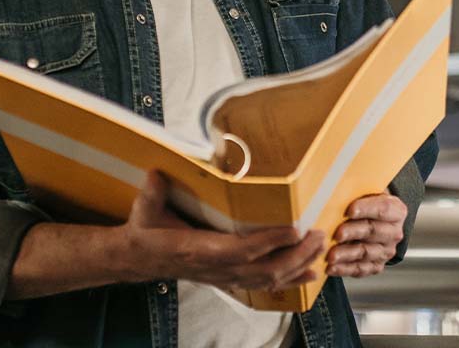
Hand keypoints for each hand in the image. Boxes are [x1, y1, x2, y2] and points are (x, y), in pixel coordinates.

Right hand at [120, 170, 324, 291]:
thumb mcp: (145, 209)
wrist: (139, 258)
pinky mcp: (226, 278)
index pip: (242, 250)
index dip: (270, 242)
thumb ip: (151, 192)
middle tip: (317, 236)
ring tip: (319, 252)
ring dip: (296, 267)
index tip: (294, 229)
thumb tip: (155, 174)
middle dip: (295, 255)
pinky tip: (306, 273)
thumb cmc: (146, 231)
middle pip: (264, 269)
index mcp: (198, 249)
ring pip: (267, 279)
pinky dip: (287, 280)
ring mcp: (222, 276)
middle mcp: (215, 267)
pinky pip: (262, 284)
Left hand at [325, 193, 406, 277]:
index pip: (383, 209)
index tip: (349, 210)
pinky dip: (345, 269)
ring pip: (366, 252)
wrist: (374, 219)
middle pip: (373, 231)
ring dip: (347, 254)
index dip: (366, 209)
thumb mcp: (367, 190)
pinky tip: (331, 268)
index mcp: (396, 210)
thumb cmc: (365, 201)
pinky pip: (361, 269)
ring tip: (330, 255)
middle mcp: (394, 232)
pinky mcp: (376, 265)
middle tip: (337, 234)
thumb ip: (356, 189)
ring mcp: (386, 251)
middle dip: (353, 232)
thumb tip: (332, 184)